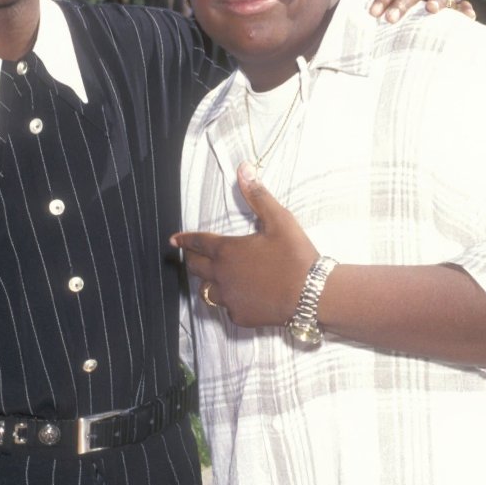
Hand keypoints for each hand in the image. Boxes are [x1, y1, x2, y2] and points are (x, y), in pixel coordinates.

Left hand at [171, 162, 317, 326]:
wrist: (311, 295)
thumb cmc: (295, 255)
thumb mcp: (279, 220)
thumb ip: (257, 195)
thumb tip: (244, 169)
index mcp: (227, 251)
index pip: (198, 243)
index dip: (185, 239)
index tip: (173, 240)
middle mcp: (221, 276)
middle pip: (195, 268)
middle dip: (191, 259)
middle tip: (191, 256)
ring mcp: (229, 298)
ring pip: (207, 290)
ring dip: (207, 281)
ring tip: (213, 277)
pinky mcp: (239, 316)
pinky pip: (226, 307)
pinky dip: (228, 300)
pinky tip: (238, 295)